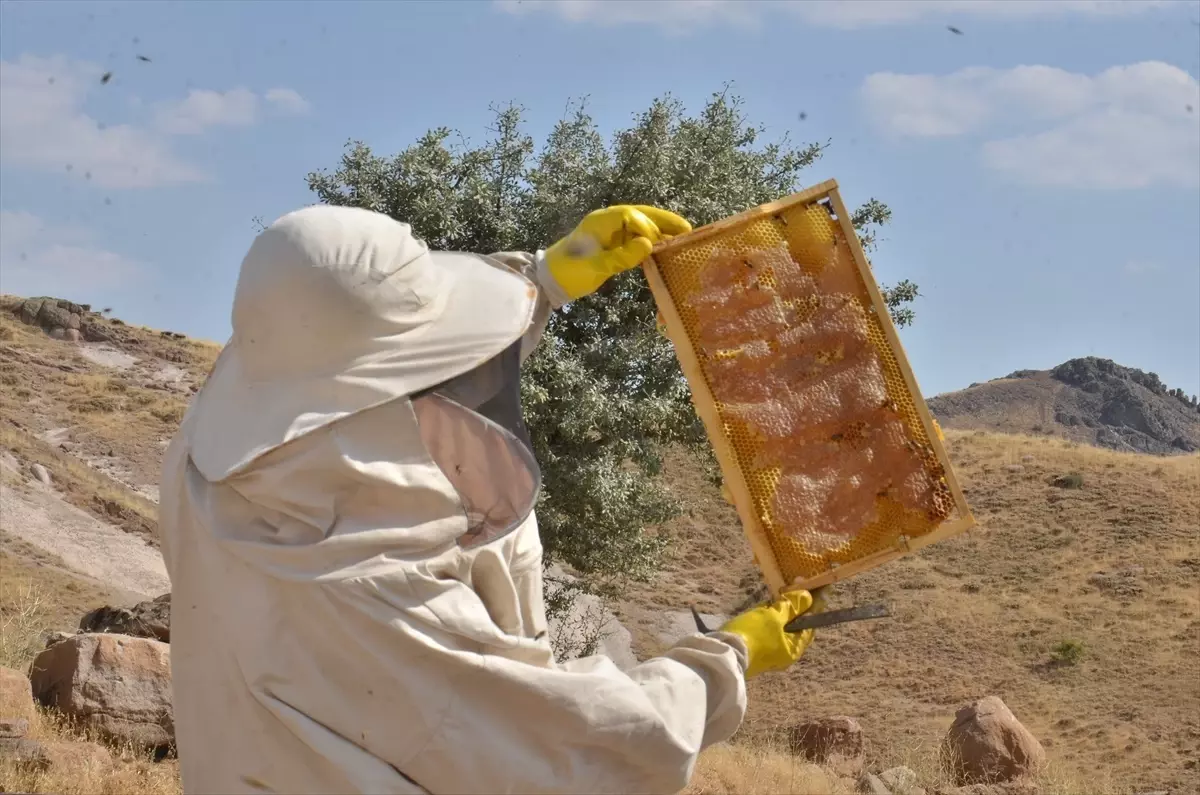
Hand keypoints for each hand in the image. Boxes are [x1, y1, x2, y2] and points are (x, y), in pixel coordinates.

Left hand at [544, 205, 690, 300]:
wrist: (549, 282)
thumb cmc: (568, 273)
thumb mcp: (594, 267)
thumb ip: (622, 257)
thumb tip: (649, 245)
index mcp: (600, 222)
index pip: (630, 215)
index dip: (645, 226)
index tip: (655, 244)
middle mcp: (608, 222)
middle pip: (640, 214)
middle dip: (663, 221)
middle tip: (687, 229)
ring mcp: (611, 233)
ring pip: (640, 225)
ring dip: (660, 230)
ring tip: (683, 236)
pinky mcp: (613, 245)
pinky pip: (636, 239)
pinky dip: (650, 243)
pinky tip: (665, 249)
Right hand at [719, 588, 823, 677]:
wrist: (724, 653)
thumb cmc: (752, 635)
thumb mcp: (774, 616)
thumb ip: (792, 607)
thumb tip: (808, 597)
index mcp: (794, 649)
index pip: (810, 624)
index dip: (812, 605)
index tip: (813, 588)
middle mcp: (785, 654)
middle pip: (794, 626)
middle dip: (791, 608)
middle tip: (787, 590)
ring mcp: (770, 654)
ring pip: (779, 628)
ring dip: (777, 613)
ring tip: (771, 600)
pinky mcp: (756, 650)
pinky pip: (767, 632)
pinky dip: (766, 620)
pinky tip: (760, 611)